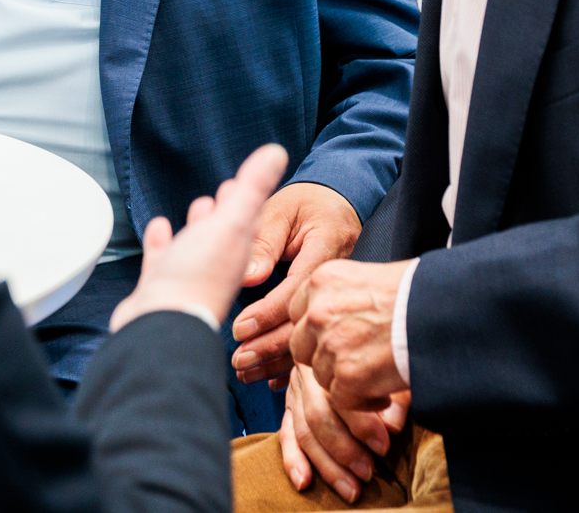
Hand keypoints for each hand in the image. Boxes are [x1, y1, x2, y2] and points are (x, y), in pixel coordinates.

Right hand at [110, 144, 288, 331]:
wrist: (159, 325)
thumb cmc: (198, 277)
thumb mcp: (232, 223)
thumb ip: (254, 188)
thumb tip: (277, 152)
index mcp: (237, 251)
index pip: (249, 220)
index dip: (249, 199)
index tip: (246, 182)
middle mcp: (214, 266)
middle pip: (225, 232)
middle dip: (225, 210)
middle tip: (225, 190)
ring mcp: (186, 277)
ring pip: (195, 245)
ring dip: (197, 224)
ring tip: (198, 207)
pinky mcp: (160, 287)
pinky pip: (163, 259)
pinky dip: (163, 241)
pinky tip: (159, 228)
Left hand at [228, 181, 361, 384]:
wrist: (338, 201)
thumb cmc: (305, 202)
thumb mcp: (281, 210)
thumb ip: (264, 241)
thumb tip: (246, 276)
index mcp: (325, 249)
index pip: (296, 289)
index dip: (268, 312)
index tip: (240, 329)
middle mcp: (334, 279)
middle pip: (304, 322)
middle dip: (271, 346)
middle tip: (240, 361)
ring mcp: (336, 297)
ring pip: (309, 336)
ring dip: (278, 360)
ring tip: (248, 374)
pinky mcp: (330, 307)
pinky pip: (313, 337)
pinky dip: (292, 360)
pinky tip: (274, 377)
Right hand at [278, 364, 408, 502]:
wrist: (355, 344)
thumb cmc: (380, 361)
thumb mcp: (392, 372)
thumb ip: (396, 398)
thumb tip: (392, 427)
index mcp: (331, 357)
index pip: (340, 395)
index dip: (362, 424)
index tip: (383, 445)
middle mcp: (308, 372)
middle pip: (318, 416)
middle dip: (344, 450)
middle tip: (368, 472)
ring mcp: (296, 390)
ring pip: (304, 432)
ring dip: (326, 464)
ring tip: (350, 487)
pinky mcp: (290, 407)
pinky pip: (287, 435)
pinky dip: (293, 460)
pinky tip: (303, 481)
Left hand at [286, 258, 408, 409]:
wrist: (444, 313)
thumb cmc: (417, 293)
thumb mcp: (369, 277)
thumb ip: (341, 297)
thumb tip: (330, 318)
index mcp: (322, 281)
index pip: (297, 313)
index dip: (314, 330)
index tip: (331, 338)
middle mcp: (319, 311)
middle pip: (301, 346)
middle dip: (323, 358)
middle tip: (353, 361)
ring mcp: (331, 345)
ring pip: (320, 375)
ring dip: (344, 380)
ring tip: (376, 374)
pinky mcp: (347, 376)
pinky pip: (339, 399)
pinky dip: (361, 402)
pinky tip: (384, 393)